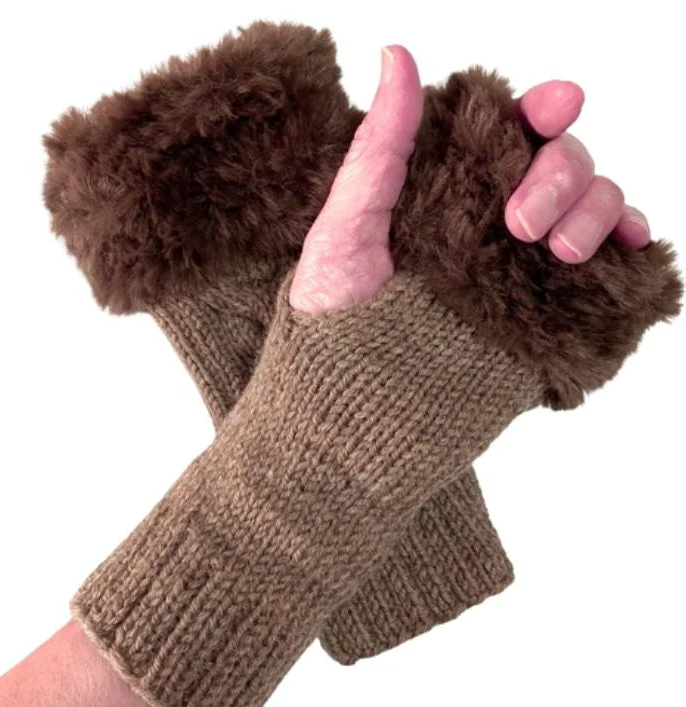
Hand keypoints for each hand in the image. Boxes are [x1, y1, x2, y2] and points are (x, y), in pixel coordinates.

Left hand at [292, 46, 651, 312]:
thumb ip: (379, 148)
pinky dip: (626, 250)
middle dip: (561, 175)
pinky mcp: (543, 308)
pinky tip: (621, 252)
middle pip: (562, 163)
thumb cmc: (335, 312)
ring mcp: (523, 263)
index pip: (510, 132)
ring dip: (597, 210)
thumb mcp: (346, 225)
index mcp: (450, 187)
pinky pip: (605, 268)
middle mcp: (493, 217)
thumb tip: (395, 55)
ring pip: (593, 207)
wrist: (353, 397)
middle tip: (520, 223)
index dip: (541, 109)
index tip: (550, 109)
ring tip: (562, 251)